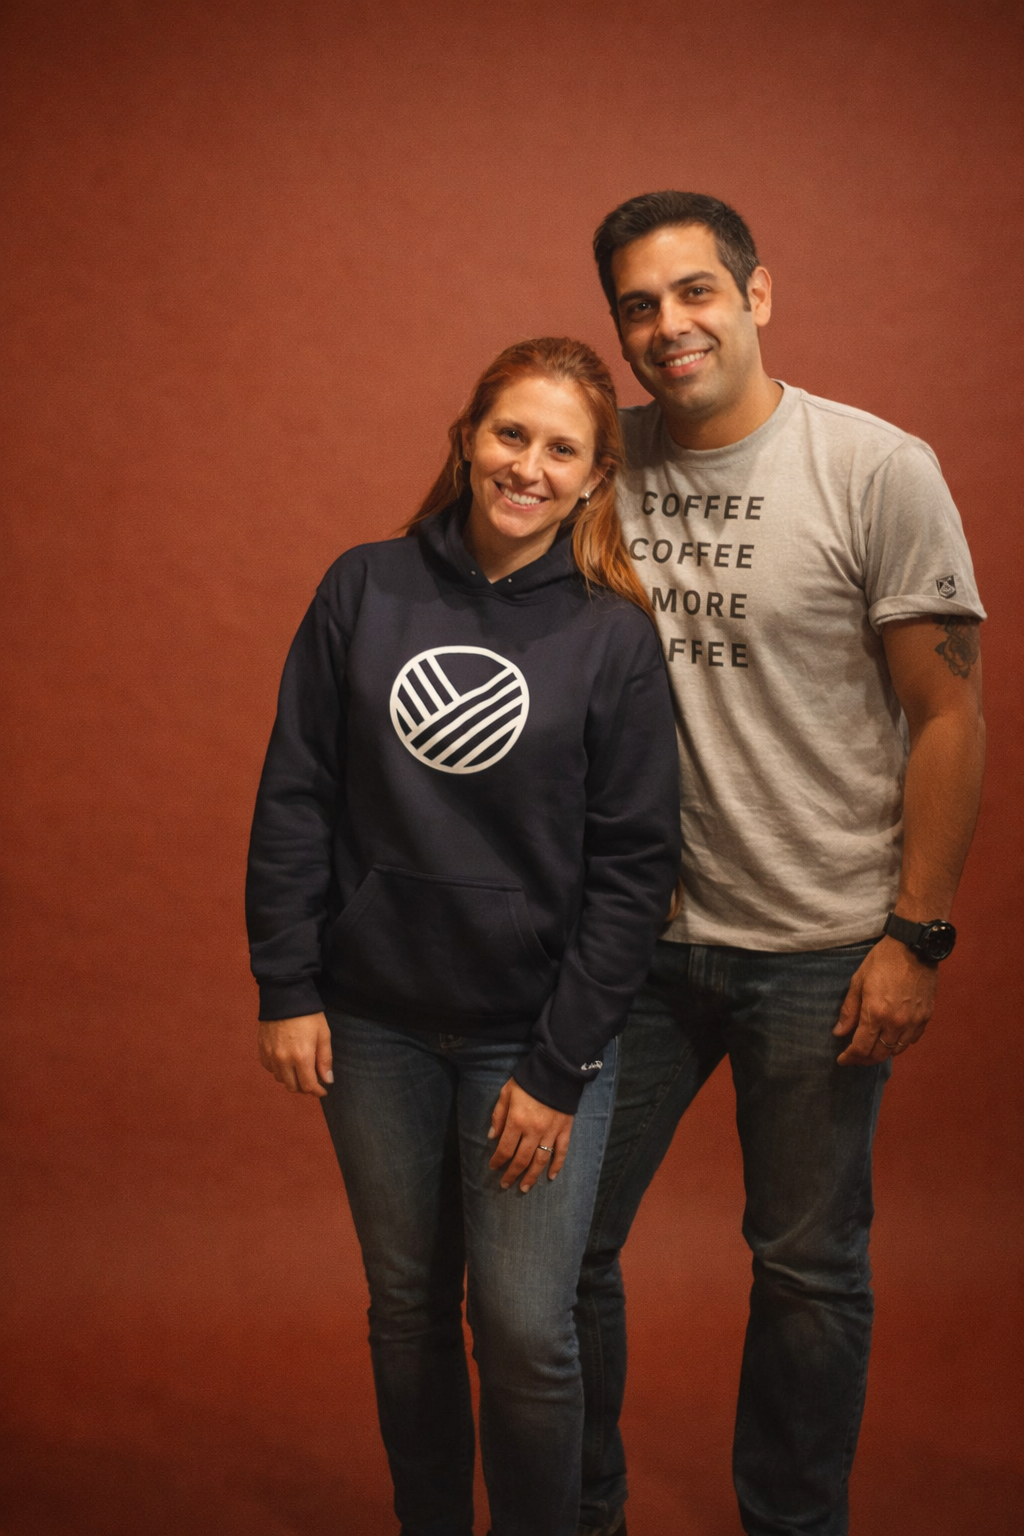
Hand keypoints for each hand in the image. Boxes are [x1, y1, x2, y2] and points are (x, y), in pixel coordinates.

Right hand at [258, 1012, 333, 1095]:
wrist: (284, 995)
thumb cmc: (308, 1014)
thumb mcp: (323, 1034)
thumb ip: (325, 1059)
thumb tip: (327, 1080)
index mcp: (302, 1056)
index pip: (308, 1085)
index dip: (317, 1091)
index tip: (323, 1091)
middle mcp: (283, 1059)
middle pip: (292, 1086)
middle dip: (304, 1088)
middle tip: (313, 1083)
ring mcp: (270, 1055)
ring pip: (280, 1079)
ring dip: (291, 1080)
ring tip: (300, 1072)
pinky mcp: (262, 1049)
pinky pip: (270, 1068)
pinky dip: (278, 1070)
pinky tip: (287, 1063)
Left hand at [487, 1078, 573, 1191]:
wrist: (556, 1069)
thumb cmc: (527, 1080)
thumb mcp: (506, 1093)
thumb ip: (498, 1116)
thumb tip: (492, 1137)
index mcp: (517, 1121)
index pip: (505, 1149)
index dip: (497, 1160)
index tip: (493, 1167)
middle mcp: (534, 1130)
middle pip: (522, 1159)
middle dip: (512, 1174)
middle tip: (505, 1184)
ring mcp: (551, 1132)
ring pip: (540, 1160)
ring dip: (532, 1176)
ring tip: (524, 1188)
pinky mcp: (565, 1129)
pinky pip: (561, 1152)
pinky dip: (557, 1165)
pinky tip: (551, 1177)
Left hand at [833, 937, 938, 1064]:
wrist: (914, 947)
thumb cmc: (882, 961)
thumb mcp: (858, 982)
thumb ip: (849, 1011)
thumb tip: (839, 1032)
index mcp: (876, 1014)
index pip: (861, 1048)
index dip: (850, 1057)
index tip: (842, 1060)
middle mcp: (896, 1023)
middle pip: (879, 1054)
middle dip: (864, 1059)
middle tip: (855, 1057)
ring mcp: (913, 1021)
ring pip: (896, 1050)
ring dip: (883, 1052)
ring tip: (872, 1047)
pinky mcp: (926, 1017)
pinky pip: (911, 1040)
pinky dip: (900, 1043)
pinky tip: (891, 1037)